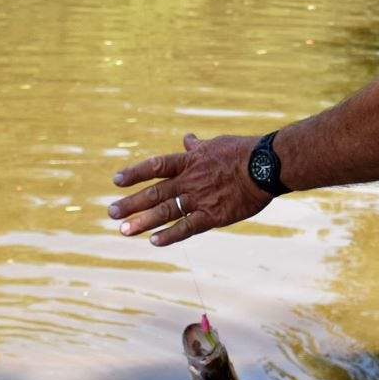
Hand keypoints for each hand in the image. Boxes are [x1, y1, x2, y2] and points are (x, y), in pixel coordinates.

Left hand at [108, 132, 269, 245]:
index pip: (156, 166)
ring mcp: (200, 198)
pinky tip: (154, 241)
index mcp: (190, 161)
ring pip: (165, 211)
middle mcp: (190, 180)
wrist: (266, 165)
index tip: (116, 180)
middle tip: (112, 212)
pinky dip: (169, 235)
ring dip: (142, 221)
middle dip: (131, 203)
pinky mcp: (213, 215)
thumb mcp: (217, 144)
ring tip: (124, 230)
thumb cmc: (244, 151)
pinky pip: (187, 227)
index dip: (135, 173)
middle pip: (155, 192)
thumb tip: (187, 138)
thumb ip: (198, 147)